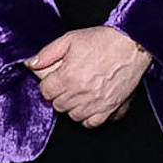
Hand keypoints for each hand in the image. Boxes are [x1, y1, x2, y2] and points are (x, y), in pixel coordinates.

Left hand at [25, 26, 149, 127]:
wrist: (131, 44)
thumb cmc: (102, 40)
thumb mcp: (70, 39)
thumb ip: (47, 53)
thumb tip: (31, 64)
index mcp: (68, 76)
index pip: (45, 92)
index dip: (49, 84)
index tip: (55, 79)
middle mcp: (81, 93)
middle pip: (58, 105)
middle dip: (60, 95)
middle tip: (68, 83)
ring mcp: (96, 103)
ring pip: (73, 116)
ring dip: (73, 106)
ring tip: (79, 93)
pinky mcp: (110, 108)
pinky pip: (92, 123)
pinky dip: (88, 117)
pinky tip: (89, 104)